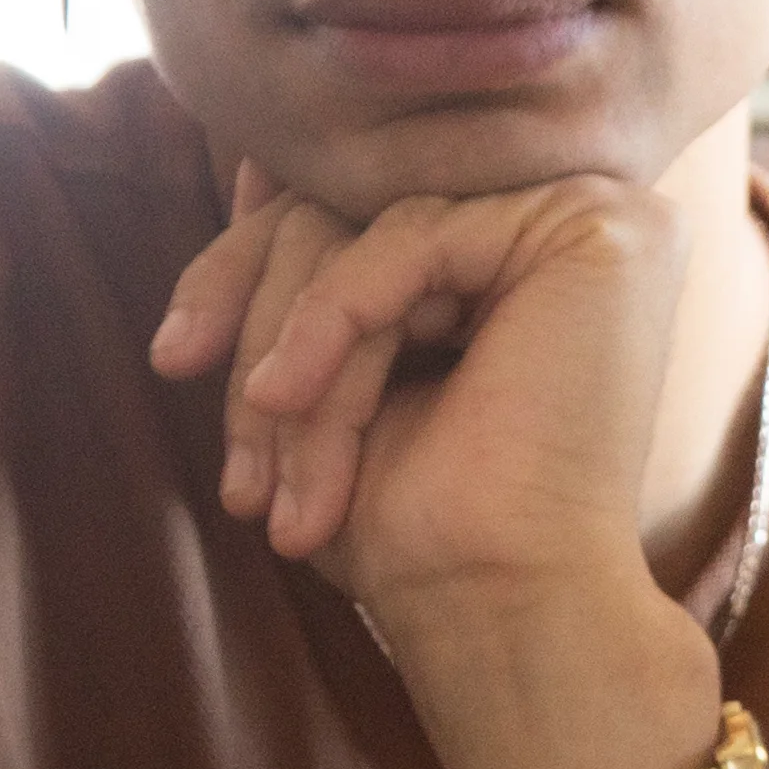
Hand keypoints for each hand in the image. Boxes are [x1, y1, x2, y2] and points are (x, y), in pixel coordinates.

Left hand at [144, 158, 722, 768]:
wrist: (502, 609)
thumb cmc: (425, 527)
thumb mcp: (330, 378)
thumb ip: (309, 269)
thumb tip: (247, 159)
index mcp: (525, 249)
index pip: (352, 213)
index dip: (243, 274)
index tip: (175, 356)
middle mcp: (570, 217)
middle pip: (352, 208)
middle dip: (256, 324)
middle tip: (227, 458)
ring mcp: (593, 212)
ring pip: (369, 226)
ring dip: (291, 353)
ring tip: (266, 478)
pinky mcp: (593, 227)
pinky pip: (408, 236)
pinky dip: (333, 321)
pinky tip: (292, 400)